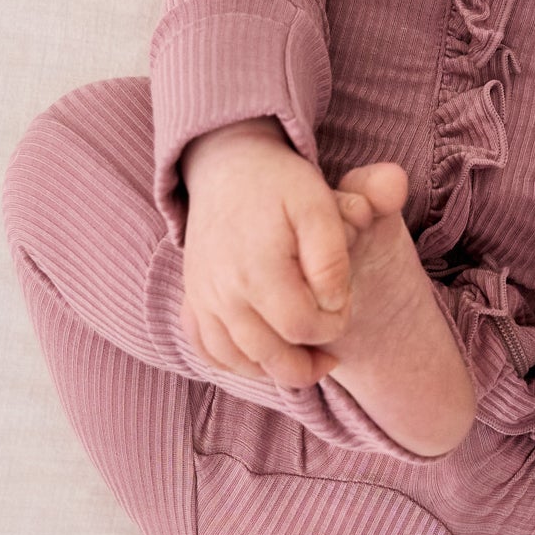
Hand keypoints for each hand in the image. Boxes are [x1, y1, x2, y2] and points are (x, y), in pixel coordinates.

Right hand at [180, 120, 352, 388]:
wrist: (227, 165)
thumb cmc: (280, 184)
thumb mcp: (318, 206)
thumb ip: (332, 258)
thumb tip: (333, 304)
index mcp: (258, 270)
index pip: (302, 327)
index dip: (332, 326)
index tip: (342, 304)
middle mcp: (223, 292)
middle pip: (270, 357)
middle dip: (309, 363)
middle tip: (332, 352)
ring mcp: (202, 299)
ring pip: (238, 362)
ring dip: (275, 370)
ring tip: (305, 359)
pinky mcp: (192, 300)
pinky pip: (208, 351)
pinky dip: (236, 364)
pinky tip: (263, 357)